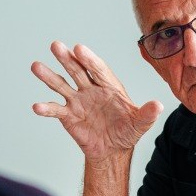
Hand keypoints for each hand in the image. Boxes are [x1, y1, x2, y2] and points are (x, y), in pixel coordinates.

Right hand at [31, 41, 162, 162]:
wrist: (113, 150)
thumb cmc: (127, 132)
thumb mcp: (140, 124)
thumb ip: (147, 114)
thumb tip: (159, 106)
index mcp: (109, 86)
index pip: (98, 69)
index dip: (89, 59)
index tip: (78, 49)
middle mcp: (91, 89)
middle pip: (77, 70)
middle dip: (67, 59)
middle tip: (56, 46)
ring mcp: (77, 101)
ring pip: (61, 85)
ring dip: (49, 76)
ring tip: (36, 66)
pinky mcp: (68, 115)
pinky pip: (55, 110)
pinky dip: (46, 108)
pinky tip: (36, 107)